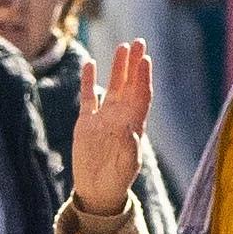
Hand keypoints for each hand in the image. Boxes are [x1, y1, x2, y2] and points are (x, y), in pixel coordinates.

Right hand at [67, 38, 152, 210]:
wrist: (97, 192)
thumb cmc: (116, 181)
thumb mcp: (126, 165)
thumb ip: (129, 147)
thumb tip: (131, 129)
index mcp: (134, 125)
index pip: (141, 95)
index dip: (144, 76)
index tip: (145, 58)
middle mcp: (121, 118)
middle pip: (130, 84)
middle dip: (134, 64)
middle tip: (138, 41)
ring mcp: (104, 118)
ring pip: (112, 86)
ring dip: (117, 67)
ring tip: (121, 46)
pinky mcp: (86, 123)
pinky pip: (89, 98)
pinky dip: (89, 81)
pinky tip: (90, 63)